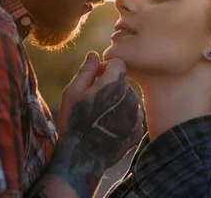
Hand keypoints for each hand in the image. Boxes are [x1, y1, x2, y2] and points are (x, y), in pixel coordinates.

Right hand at [49, 52, 143, 196]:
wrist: (82, 157)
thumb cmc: (74, 121)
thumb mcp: (72, 92)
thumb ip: (86, 70)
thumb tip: (94, 53)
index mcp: (114, 83)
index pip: (118, 62)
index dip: (105, 67)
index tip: (94, 79)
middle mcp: (129, 97)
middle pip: (123, 81)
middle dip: (110, 86)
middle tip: (93, 101)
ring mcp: (136, 114)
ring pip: (128, 98)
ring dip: (116, 102)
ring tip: (99, 117)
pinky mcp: (138, 129)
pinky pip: (132, 114)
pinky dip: (122, 117)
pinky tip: (107, 126)